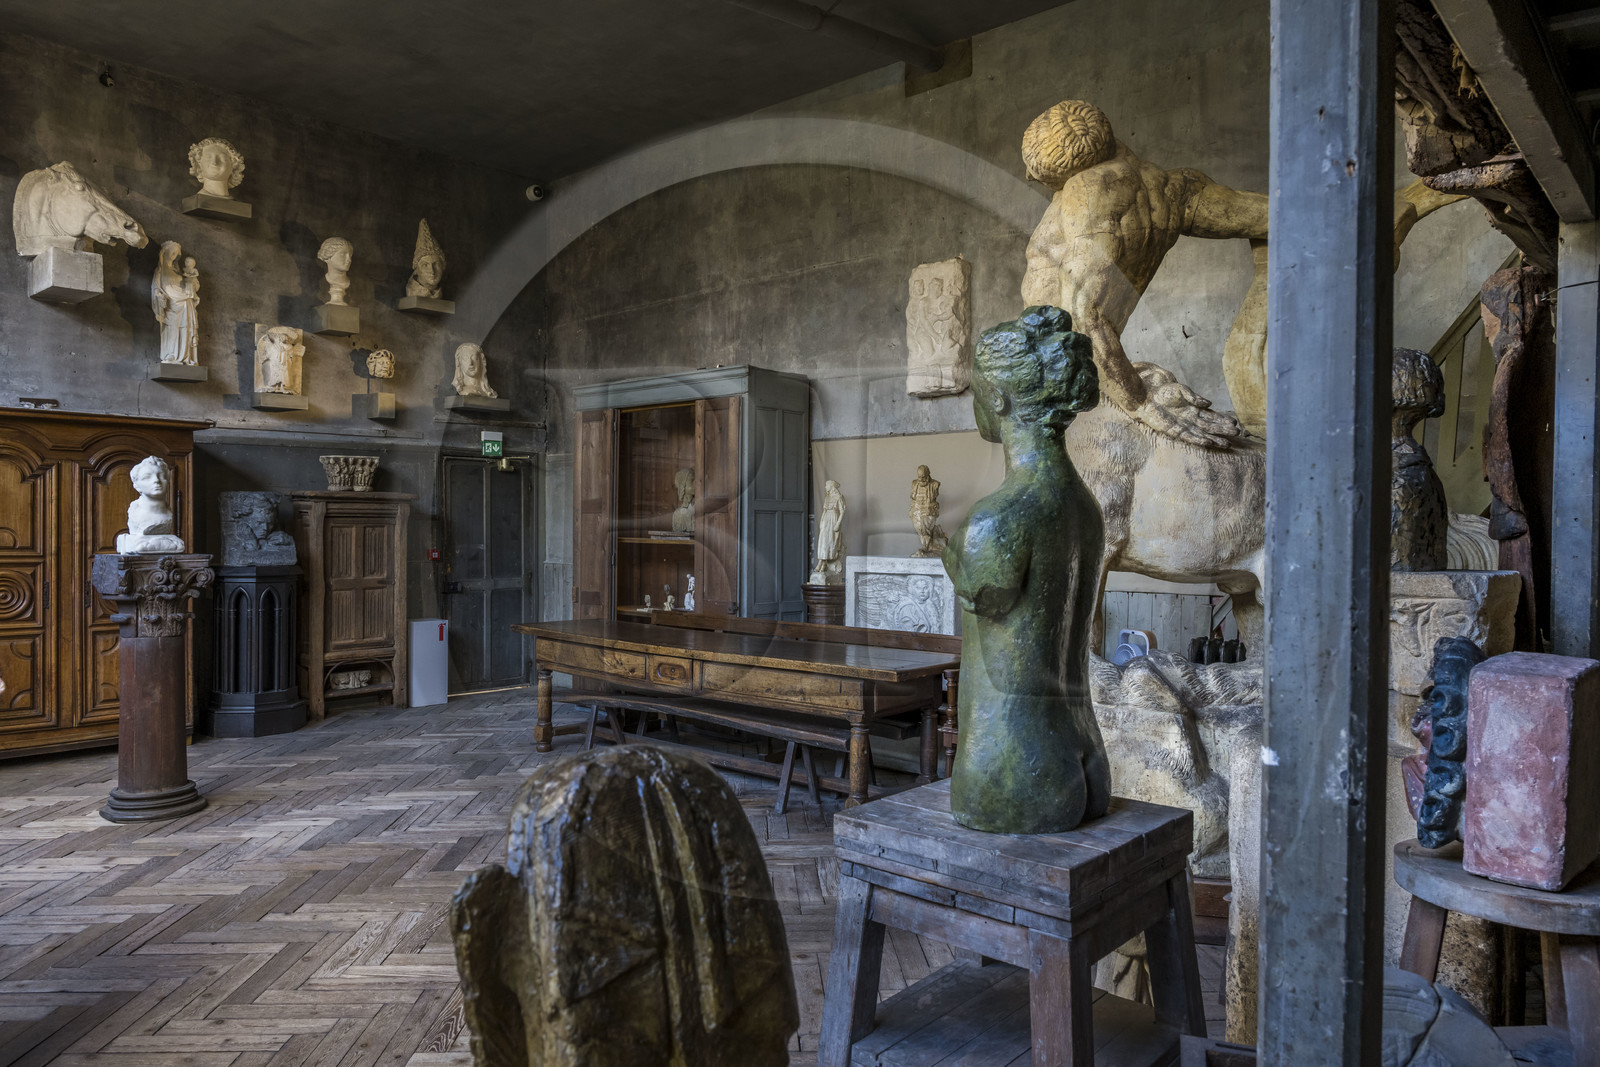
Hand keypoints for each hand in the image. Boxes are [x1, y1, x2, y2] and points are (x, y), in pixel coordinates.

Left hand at [1127, 379, 1244, 448]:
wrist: (1147, 396)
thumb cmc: (1163, 392)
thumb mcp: (1182, 391)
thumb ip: (1195, 398)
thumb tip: (1209, 404)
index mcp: (1194, 409)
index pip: (1211, 416)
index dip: (1222, 420)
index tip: (1234, 423)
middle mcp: (1191, 419)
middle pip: (1210, 426)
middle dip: (1222, 430)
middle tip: (1236, 434)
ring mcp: (1184, 426)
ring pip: (1203, 434)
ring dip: (1215, 439)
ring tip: (1227, 443)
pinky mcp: (1174, 431)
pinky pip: (1189, 437)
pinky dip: (1199, 440)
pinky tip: (1209, 443)